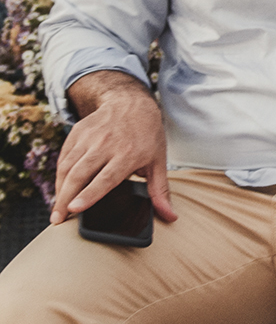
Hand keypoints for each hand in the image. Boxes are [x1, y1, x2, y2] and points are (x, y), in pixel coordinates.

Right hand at [51, 75, 175, 225]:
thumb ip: (160, 190)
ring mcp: (89, 138)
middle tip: (58, 220)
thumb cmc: (147, 136)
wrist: (132, 103)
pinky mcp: (77, 133)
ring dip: (60, 190)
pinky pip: (64, 157)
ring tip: (57, 211)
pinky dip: (59, 175)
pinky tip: (60, 189)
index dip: (89, 194)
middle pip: (80, 175)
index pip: (106, 178)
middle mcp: (106, 145)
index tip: (74, 209)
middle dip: (66, 199)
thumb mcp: (158, 161)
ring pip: (68, 167)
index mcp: (128, 154)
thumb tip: (170, 217)